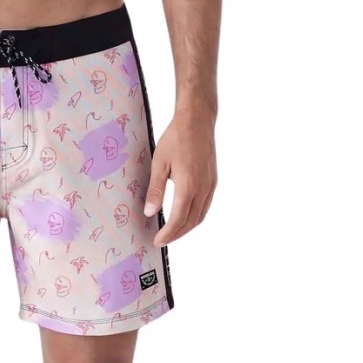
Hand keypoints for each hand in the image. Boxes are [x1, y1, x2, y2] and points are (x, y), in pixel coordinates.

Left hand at [144, 111, 216, 246]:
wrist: (197, 122)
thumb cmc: (175, 139)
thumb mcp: (159, 163)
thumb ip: (155, 190)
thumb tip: (149, 212)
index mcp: (188, 186)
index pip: (178, 219)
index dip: (168, 234)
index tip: (157, 241)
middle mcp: (203, 189)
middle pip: (191, 222)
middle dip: (177, 234)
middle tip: (163, 240)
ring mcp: (210, 185)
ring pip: (200, 216)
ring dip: (187, 227)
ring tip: (172, 232)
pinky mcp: (213, 181)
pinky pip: (205, 206)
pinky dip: (195, 216)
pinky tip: (185, 215)